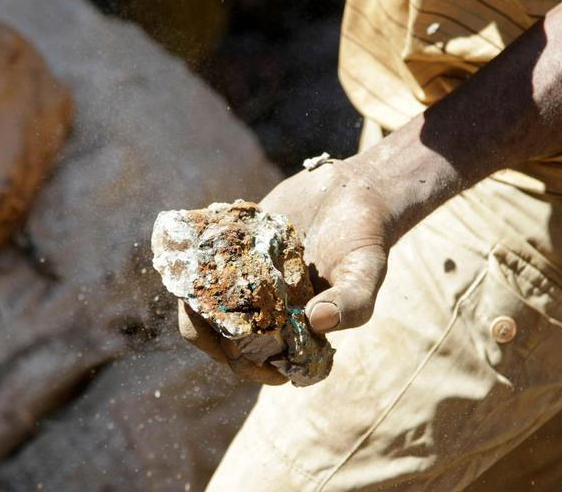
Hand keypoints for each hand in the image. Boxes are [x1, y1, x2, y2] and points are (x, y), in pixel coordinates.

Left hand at [178, 158, 393, 384]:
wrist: (349, 193)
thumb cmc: (363, 240)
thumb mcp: (367, 271)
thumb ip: (351, 302)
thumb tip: (317, 322)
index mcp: (294, 333)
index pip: (261, 367)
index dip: (249, 366)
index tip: (245, 349)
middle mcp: (264, 314)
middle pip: (221, 342)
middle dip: (211, 333)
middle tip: (212, 309)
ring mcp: (244, 284)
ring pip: (203, 307)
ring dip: (196, 298)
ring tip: (201, 278)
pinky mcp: (232, 252)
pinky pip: (201, 267)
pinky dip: (194, 261)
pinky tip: (204, 244)